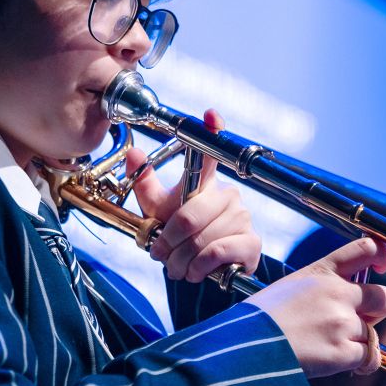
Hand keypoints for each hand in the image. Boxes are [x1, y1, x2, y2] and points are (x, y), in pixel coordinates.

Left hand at [126, 109, 261, 281]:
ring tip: (176, 267)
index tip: (210, 113)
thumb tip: (134, 153)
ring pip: (200, 238)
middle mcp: (228, 194)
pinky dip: (199, 267)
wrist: (203, 271)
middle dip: (167, 243)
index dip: (213, 130)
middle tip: (160, 255)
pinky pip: (217, 252)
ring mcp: (242, 217)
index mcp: (205, 182)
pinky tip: (196, 272)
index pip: (211, 151)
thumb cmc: (181, 237)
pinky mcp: (251, 242)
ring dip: (180, 260)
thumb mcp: (158, 212)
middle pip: (189, 216)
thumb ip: (145, 185)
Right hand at [248, 237, 385, 377]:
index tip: (383, 266)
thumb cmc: (258, 320)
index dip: (383, 255)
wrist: (244, 347)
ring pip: (372, 333)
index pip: (366, 248)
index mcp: (322, 271)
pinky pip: (369, 358)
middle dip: (377, 312)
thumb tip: (347, 304)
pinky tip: (339, 362)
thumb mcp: (289, 287)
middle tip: (356, 321)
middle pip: (385, 298)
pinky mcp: (343, 351)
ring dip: (358, 342)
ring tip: (328, 346)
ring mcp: (342, 322)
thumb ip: (321, 289)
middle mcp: (337, 293)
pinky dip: (359, 364)